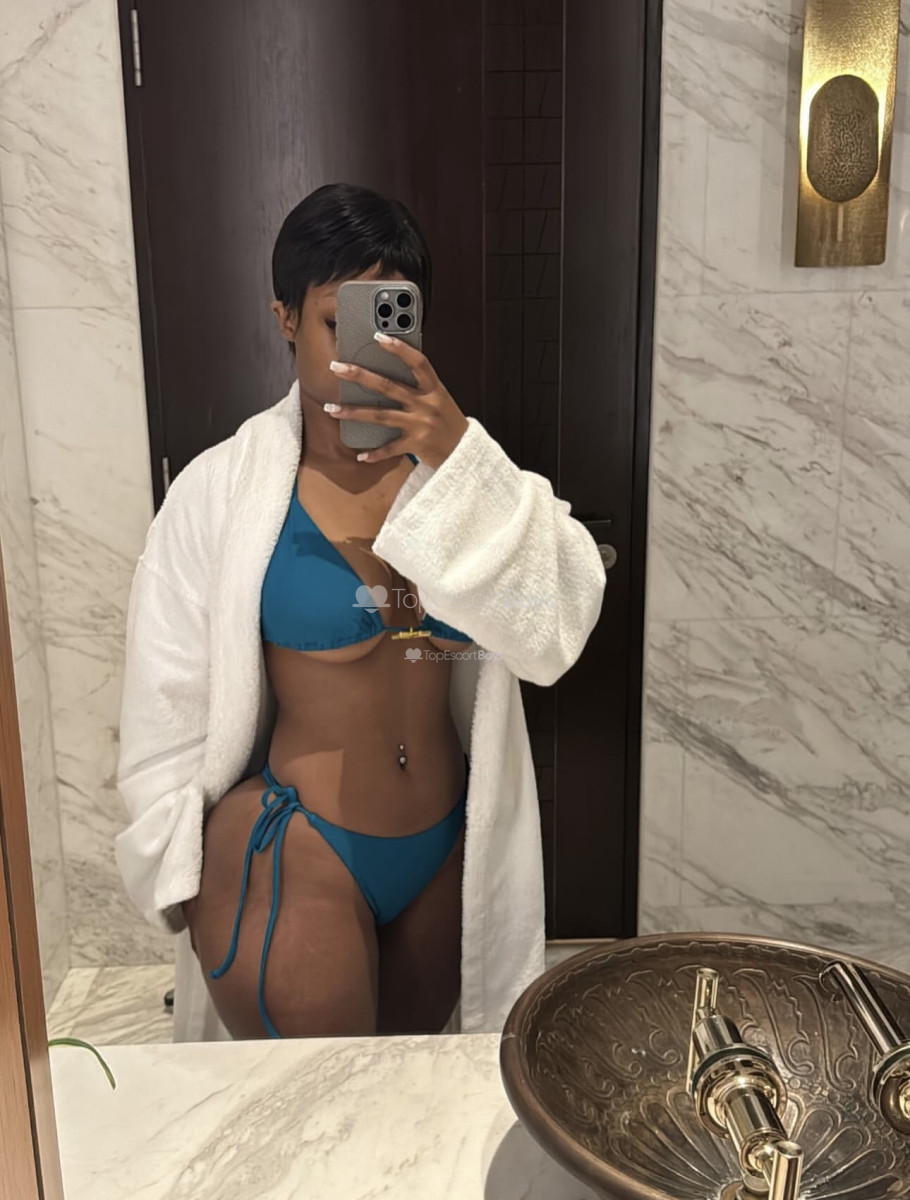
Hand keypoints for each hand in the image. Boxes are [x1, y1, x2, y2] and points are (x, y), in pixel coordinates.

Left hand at [326, 333, 468, 468]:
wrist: (467, 453)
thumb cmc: (450, 424)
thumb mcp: (440, 400)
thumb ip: (420, 388)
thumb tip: (389, 374)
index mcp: (434, 389)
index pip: (418, 362)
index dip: (399, 348)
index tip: (378, 336)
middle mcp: (426, 404)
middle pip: (388, 386)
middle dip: (360, 375)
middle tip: (336, 367)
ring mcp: (420, 424)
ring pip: (381, 416)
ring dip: (353, 412)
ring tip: (331, 409)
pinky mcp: (416, 445)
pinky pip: (390, 448)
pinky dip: (375, 453)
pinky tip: (360, 455)